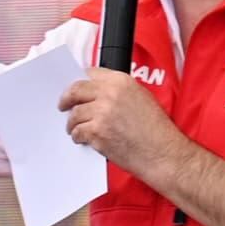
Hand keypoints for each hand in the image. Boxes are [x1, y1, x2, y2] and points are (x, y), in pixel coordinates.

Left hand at [57, 67, 181, 172]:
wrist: (162, 152)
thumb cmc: (156, 130)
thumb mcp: (141, 98)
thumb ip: (119, 91)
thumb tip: (98, 93)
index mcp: (121, 81)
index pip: (91, 73)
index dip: (81, 82)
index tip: (76, 89)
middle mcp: (110, 93)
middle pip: (75, 90)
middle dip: (66, 99)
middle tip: (62, 106)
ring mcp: (101, 112)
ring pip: (74, 114)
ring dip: (73, 123)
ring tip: (76, 129)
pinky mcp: (96, 132)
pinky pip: (77, 132)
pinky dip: (78, 137)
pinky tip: (84, 139)